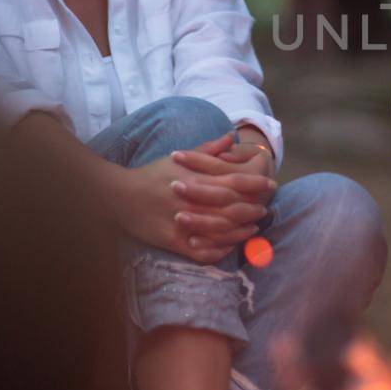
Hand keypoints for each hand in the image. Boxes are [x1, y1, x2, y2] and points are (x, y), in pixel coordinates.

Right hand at [112, 131, 271, 262]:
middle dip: (253, 208)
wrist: (120, 195)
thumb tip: (231, 137)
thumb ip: (208, 149)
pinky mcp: (174, 242)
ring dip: (242, 230)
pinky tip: (229, 247)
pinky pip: (202, 252)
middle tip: (264, 209)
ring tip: (253, 227)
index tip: (270, 183)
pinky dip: (219, 251)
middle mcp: (192, 201)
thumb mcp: (180, 157)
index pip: (234, 181)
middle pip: (233, 207)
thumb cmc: (152, 173)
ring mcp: (183, 223)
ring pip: (222, 231)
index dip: (255, 183)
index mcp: (196, 178)